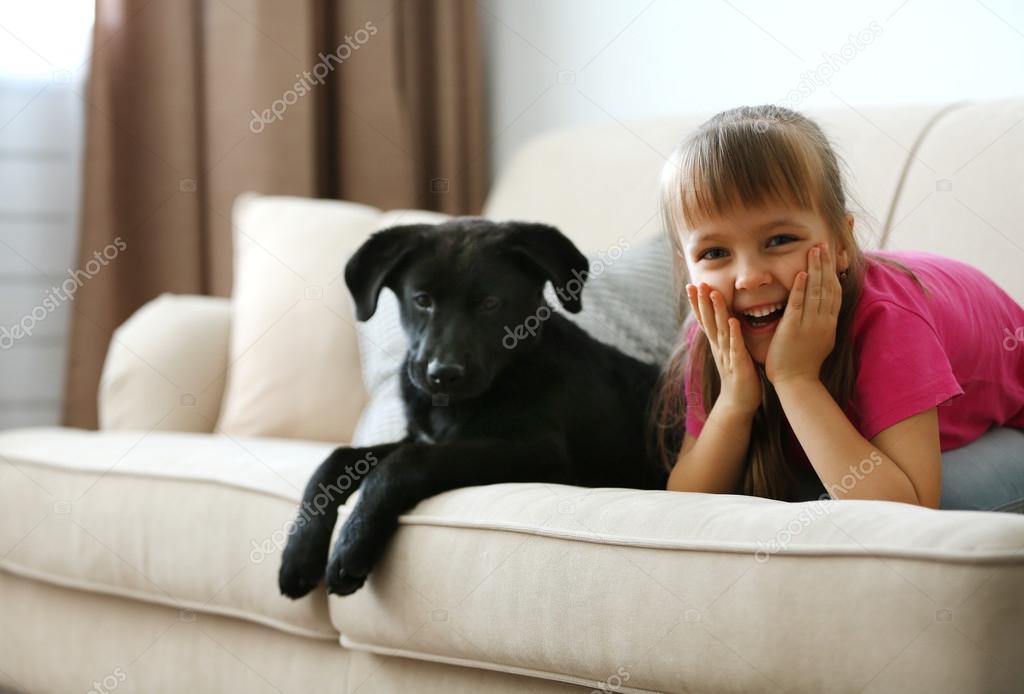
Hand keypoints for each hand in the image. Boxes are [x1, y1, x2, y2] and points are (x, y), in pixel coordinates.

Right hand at [686, 282, 762, 415]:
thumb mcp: (728, 351)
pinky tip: (733, 321)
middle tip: (696, 283)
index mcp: (716, 342)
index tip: (691, 285)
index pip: (704, 319)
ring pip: (720, 329)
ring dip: (717, 311)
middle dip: (701, 302)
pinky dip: (733, 334)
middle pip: (708, 321)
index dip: (697, 303)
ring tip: (713, 294)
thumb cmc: (736, 375)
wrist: (738, 402)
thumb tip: (723, 319)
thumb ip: (725, 336)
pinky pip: (735, 346)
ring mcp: (727, 355)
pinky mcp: (738, 364)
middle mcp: (718, 346)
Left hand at [765, 242, 841, 385]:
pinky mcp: (794, 329)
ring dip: (816, 269)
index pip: (835, 291)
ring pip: (816, 292)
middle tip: (824, 244)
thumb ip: (822, 323)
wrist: (797, 383)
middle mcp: (823, 321)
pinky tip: (801, 273)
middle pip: (828, 287)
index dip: (834, 272)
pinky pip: (798, 305)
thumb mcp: (820, 340)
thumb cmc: (804, 363)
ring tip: (815, 250)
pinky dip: (800, 289)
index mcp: (829, 323)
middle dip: (826, 264)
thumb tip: (825, 310)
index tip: (833, 254)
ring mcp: (810, 325)